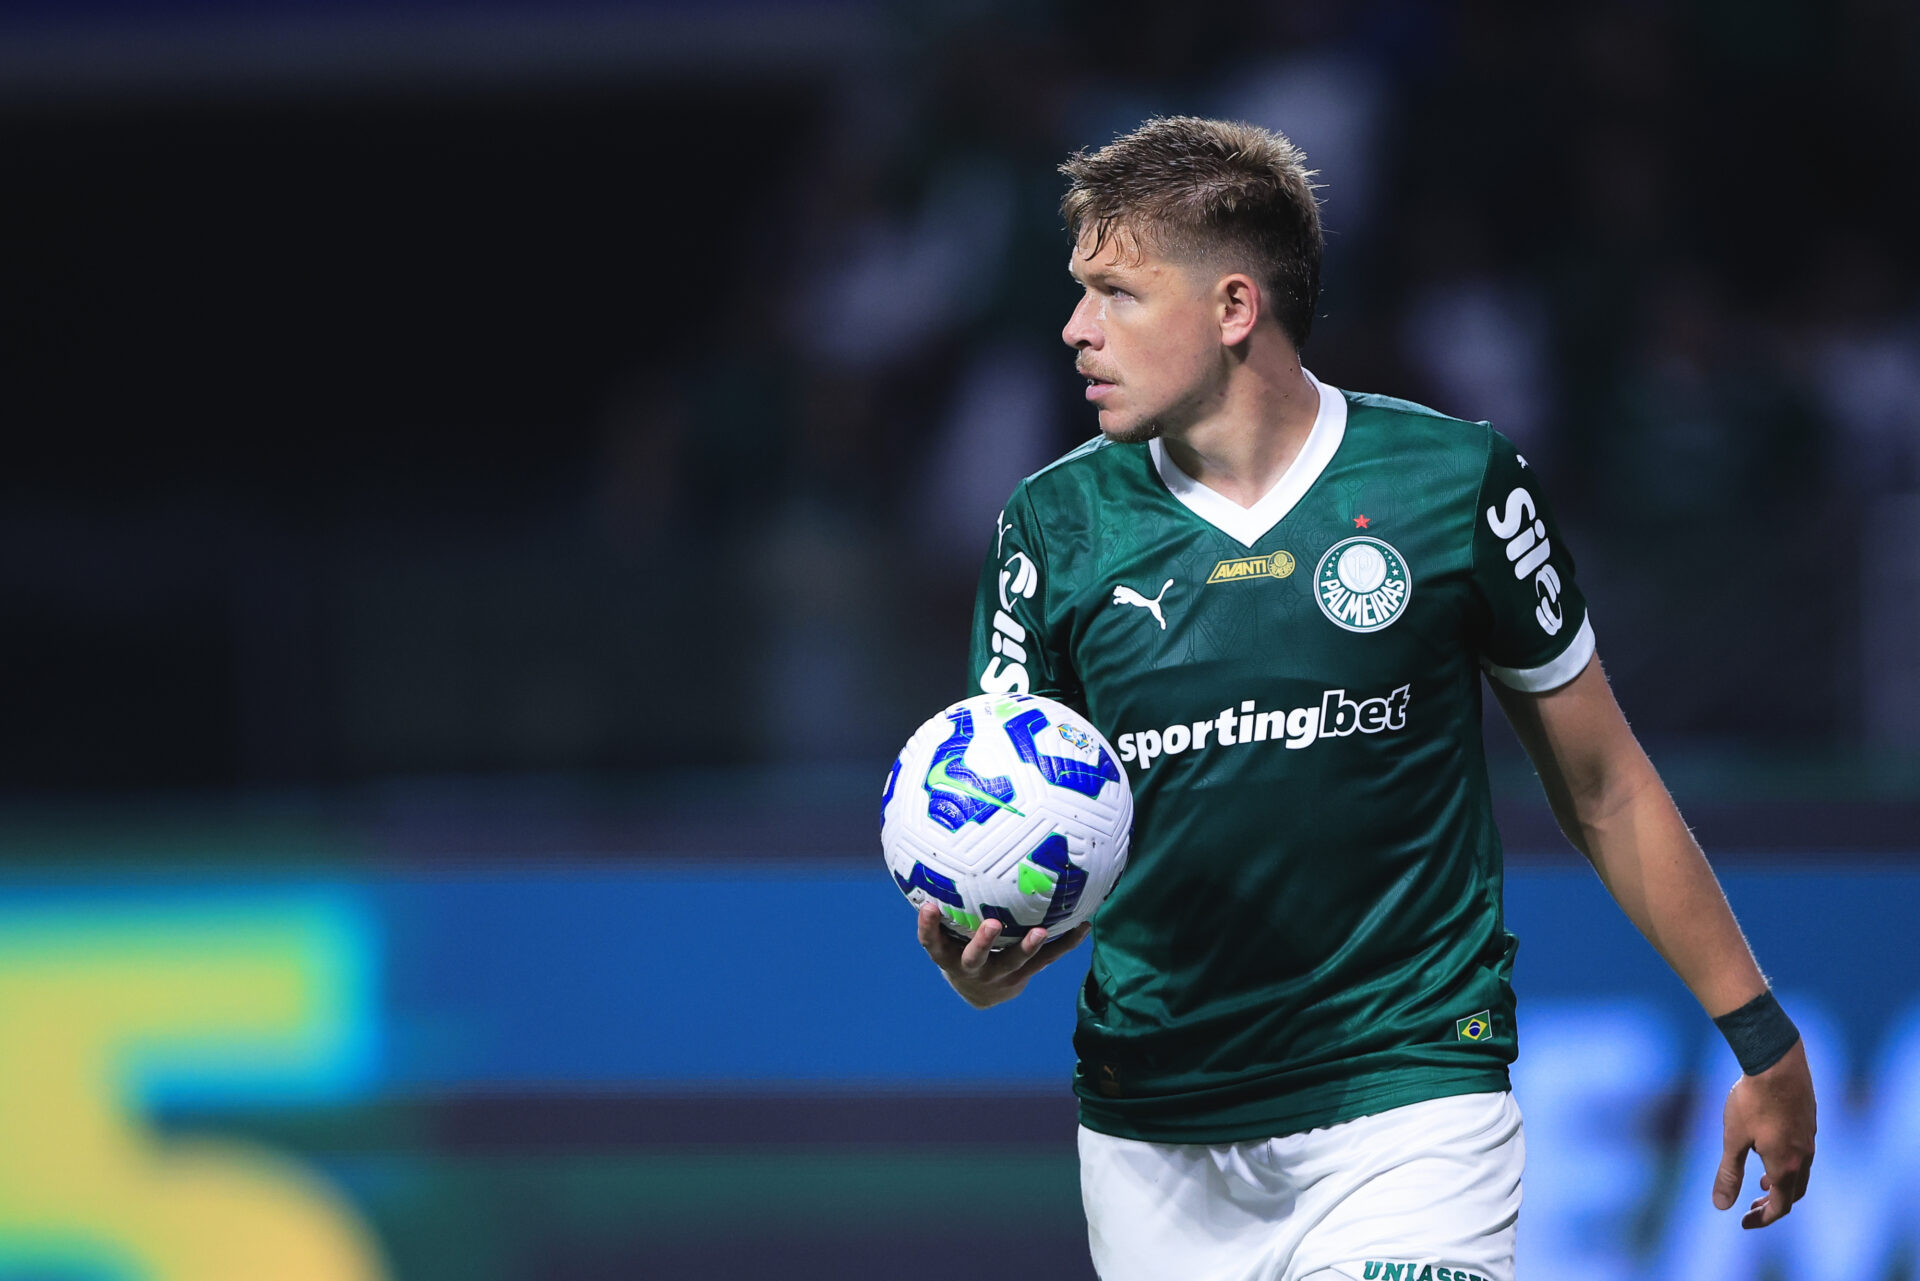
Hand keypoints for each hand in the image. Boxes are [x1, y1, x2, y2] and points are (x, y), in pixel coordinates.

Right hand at [915, 902, 1090, 1009]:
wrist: (980, 992)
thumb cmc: (958, 946)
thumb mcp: (945, 933)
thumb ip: (944, 906)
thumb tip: (941, 856)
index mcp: (947, 956)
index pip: (931, 942)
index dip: (928, 927)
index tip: (928, 907)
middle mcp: (972, 968)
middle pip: (975, 958)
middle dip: (984, 942)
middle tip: (993, 923)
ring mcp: (1000, 975)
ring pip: (1015, 962)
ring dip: (1029, 947)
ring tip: (1042, 930)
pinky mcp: (1024, 975)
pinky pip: (1046, 960)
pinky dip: (1066, 943)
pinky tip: (1085, 926)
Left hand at [1714, 1038, 1815, 1227]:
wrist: (1777, 1061)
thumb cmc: (1751, 1100)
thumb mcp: (1733, 1139)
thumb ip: (1729, 1173)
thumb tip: (1721, 1205)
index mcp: (1786, 1165)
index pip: (1781, 1206)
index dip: (1763, 1219)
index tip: (1744, 1223)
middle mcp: (1804, 1156)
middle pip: (1793, 1192)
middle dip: (1771, 1204)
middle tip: (1750, 1207)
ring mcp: (1809, 1138)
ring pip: (1799, 1172)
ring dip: (1780, 1183)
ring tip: (1759, 1182)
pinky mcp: (1808, 1121)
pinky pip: (1801, 1153)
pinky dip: (1786, 1163)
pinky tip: (1767, 1149)